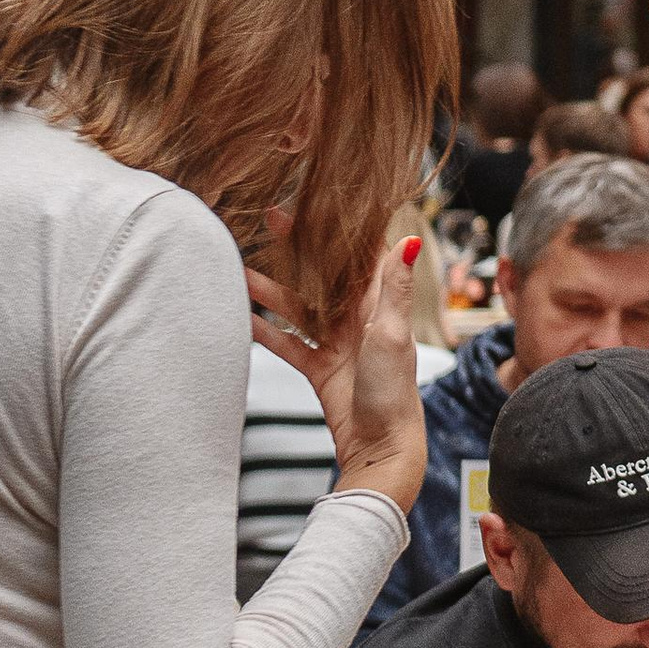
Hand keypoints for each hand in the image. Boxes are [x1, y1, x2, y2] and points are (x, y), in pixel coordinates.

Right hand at [249, 233, 424, 516]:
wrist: (381, 446)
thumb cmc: (393, 391)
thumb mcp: (392, 333)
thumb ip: (393, 287)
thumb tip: (411, 238)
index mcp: (380, 304)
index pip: (357, 254)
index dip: (337, 228)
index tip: (312, 201)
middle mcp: (359, 318)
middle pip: (322, 274)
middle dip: (296, 247)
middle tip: (267, 218)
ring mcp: (338, 342)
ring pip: (298, 307)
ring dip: (270, 290)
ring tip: (236, 269)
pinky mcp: (320, 367)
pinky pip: (288, 342)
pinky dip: (265, 331)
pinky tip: (238, 315)